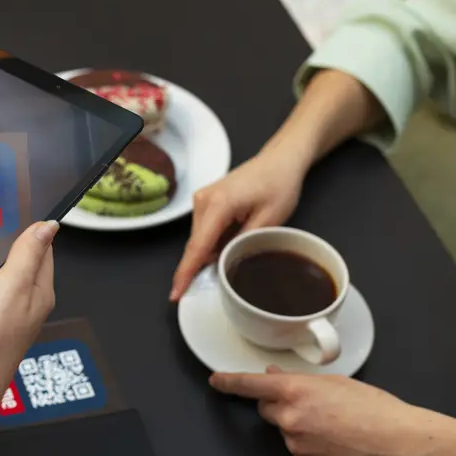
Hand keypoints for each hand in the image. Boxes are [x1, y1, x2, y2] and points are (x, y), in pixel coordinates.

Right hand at [169, 150, 306, 299]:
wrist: (279, 161)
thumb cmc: (278, 185)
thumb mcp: (269, 220)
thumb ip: (242, 245)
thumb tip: (222, 266)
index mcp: (218, 204)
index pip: (197, 247)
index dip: (186, 273)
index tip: (176, 294)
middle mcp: (203, 200)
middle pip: (196, 245)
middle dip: (203, 266)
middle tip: (224, 281)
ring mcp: (202, 199)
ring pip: (200, 239)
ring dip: (212, 252)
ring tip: (238, 251)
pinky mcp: (205, 201)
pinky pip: (204, 230)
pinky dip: (215, 241)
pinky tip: (233, 241)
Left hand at [209, 367, 431, 455]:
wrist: (397, 441)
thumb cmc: (374, 408)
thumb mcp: (335, 383)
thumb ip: (299, 382)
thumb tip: (273, 377)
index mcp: (295, 392)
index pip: (250, 386)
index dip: (230, 382)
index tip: (216, 381)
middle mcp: (290, 418)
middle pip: (267, 410)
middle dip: (281, 407)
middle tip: (313, 407)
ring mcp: (295, 444)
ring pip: (286, 432)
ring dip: (300, 428)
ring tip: (335, 428)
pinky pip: (299, 452)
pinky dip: (311, 447)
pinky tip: (335, 444)